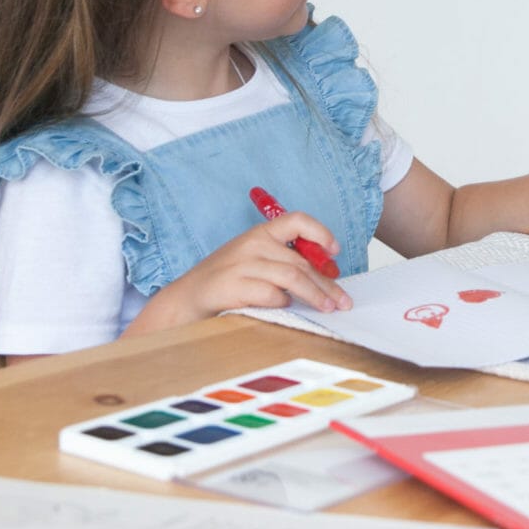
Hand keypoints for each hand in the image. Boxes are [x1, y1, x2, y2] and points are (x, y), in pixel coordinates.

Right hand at [158, 211, 353, 320]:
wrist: (186, 299)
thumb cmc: (226, 281)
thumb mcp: (254, 260)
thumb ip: (284, 261)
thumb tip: (325, 274)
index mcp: (260, 233)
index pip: (297, 221)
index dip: (320, 233)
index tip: (335, 252)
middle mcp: (253, 244)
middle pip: (301, 261)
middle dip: (326, 283)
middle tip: (342, 300)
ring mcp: (241, 264)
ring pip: (291, 276)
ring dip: (314, 295)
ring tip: (327, 308)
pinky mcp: (233, 285)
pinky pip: (270, 293)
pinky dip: (283, 302)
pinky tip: (286, 308)